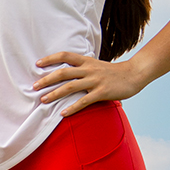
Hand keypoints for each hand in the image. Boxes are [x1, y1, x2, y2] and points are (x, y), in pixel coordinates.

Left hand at [33, 52, 147, 115]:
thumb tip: (67, 74)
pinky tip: (62, 113)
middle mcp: (89, 69)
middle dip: (47, 79)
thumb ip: (83, 69)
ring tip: (42, 100)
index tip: (37, 64)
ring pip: (70, 86)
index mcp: (87, 61)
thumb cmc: (114, 72)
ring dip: (54, 94)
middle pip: (63, 72)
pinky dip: (72, 108)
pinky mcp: (102, 92)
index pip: (65, 56)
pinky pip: (84, 101)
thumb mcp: (97, 65)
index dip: (50, 59)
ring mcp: (96, 80)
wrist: (135, 73)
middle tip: (34, 86)